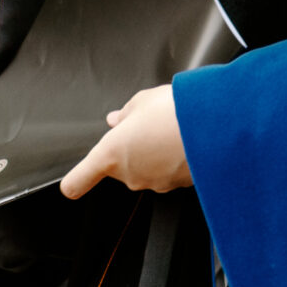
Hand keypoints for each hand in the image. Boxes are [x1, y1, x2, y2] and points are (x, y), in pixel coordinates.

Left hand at [59, 85, 190, 199]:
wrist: (215, 126)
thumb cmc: (175, 111)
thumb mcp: (142, 100)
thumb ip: (125, 113)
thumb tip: (117, 120)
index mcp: (110, 154)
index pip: (78, 181)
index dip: (74, 182)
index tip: (71, 184)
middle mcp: (130, 174)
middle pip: (119, 167)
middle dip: (131, 149)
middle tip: (147, 126)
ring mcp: (154, 183)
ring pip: (146, 169)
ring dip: (153, 154)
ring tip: (170, 129)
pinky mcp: (177, 185)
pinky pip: (168, 172)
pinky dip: (173, 160)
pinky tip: (184, 141)